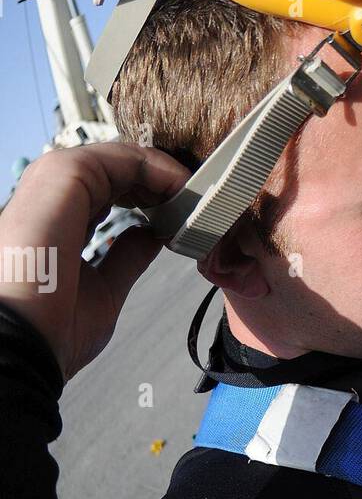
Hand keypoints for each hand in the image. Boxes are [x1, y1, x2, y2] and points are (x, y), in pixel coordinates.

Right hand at [0, 142, 188, 379]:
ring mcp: (53, 183)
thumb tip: (150, 236)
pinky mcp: (61, 174)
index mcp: (55, 223)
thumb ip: (126, 257)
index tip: (183, 214)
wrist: (26, 342)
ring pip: (117, 158)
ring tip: (194, 191)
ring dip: (161, 171)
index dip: (148, 197)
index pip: (106, 193)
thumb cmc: (55, 328)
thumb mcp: (105, 289)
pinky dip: (155, 166)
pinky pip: (117, 156)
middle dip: (159, 180)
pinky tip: (180, 185)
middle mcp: (51, 198)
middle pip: (114, 171)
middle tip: (197, 198)